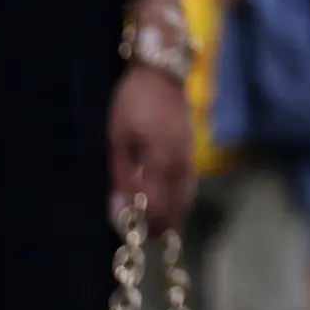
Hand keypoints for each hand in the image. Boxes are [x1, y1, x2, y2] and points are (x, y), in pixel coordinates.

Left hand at [110, 64, 194, 230]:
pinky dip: (185, 196)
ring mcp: (189, 154)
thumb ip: (121, 174)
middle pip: (179, 201)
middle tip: (153, 236)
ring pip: (189, 192)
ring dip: (179, 211)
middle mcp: (179, 162)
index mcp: (159, 160)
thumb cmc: (133, 103)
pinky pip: (191, 179)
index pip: (158, 203)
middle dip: (167, 222)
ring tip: (167, 227)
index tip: (137, 234)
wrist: (162, 72)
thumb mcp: (118, 138)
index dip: (149, 222)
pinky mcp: (192, 147)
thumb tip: (120, 206)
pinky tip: (177, 201)